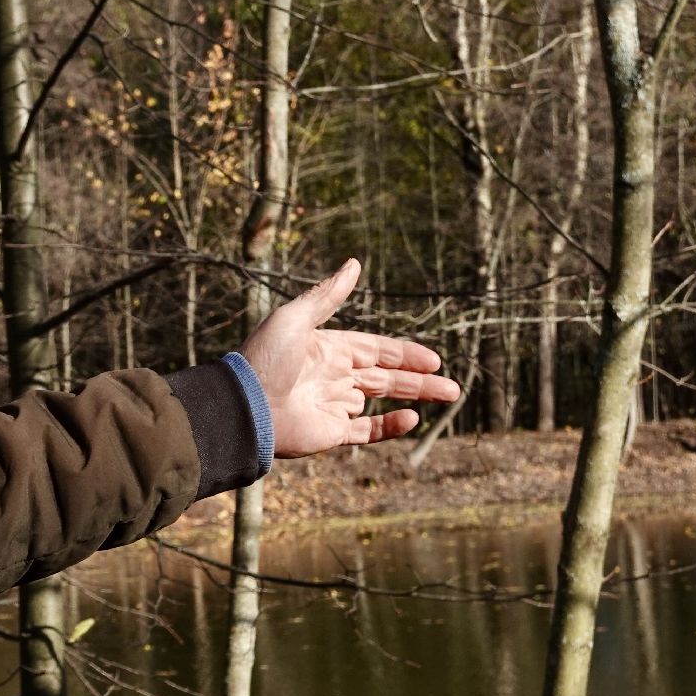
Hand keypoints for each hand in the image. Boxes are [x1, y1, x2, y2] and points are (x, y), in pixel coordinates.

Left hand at [239, 259, 460, 458]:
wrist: (244, 407)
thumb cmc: (266, 360)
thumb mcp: (295, 318)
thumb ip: (327, 296)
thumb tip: (354, 263)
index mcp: (327, 349)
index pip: (375, 350)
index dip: (404, 354)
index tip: (432, 359)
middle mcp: (332, 377)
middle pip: (384, 377)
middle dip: (419, 380)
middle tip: (451, 386)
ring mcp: (332, 406)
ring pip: (380, 401)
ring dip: (414, 398)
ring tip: (448, 397)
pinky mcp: (330, 432)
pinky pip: (366, 430)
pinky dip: (390, 426)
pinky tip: (413, 418)